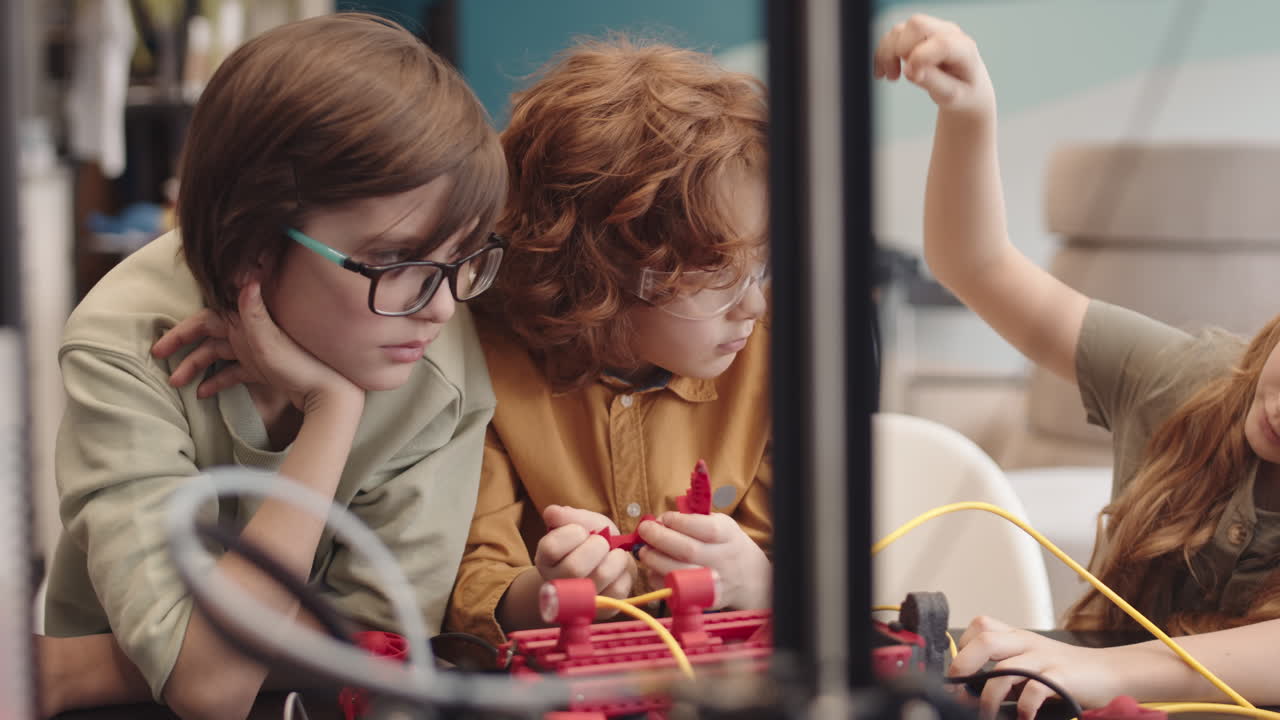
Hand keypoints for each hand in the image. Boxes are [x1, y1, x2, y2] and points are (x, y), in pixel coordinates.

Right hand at [152, 281, 360, 413]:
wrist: (326, 392)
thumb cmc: (297, 364)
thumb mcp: (269, 338)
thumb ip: (253, 310)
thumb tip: (246, 275)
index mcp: (247, 321)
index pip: (205, 320)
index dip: (181, 332)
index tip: (159, 348)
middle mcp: (249, 331)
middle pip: (207, 336)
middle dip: (183, 349)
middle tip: (159, 363)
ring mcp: (255, 350)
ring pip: (217, 355)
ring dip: (196, 367)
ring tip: (176, 383)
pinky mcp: (263, 368)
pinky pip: (234, 372)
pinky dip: (218, 381)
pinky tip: (203, 394)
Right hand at [534, 505, 635, 618]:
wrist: (604, 564)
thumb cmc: (588, 541)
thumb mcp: (580, 522)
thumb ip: (568, 517)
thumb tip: (552, 512)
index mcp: (546, 559)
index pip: (551, 547)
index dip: (571, 534)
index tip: (581, 530)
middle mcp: (557, 584)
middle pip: (575, 567)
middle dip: (597, 546)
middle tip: (602, 541)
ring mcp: (580, 601)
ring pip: (600, 576)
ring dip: (614, 557)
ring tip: (614, 553)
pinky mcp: (603, 609)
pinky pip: (618, 589)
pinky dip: (624, 572)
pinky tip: (619, 568)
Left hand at [636, 512, 769, 609]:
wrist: (750, 578)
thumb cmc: (726, 544)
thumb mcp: (720, 524)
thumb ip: (693, 519)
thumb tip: (660, 521)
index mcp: (728, 536)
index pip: (704, 528)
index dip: (679, 522)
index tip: (665, 518)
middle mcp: (723, 560)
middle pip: (688, 551)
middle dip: (659, 538)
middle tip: (645, 530)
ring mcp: (714, 583)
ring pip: (679, 573)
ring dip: (654, 560)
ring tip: (644, 551)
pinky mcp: (703, 600)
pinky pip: (675, 591)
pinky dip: (658, 579)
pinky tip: (654, 569)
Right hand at [873, 14, 994, 117]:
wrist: (966, 89)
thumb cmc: (963, 93)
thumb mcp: (953, 96)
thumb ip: (934, 82)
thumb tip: (911, 71)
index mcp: (964, 48)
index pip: (942, 42)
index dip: (921, 58)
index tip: (910, 76)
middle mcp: (947, 33)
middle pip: (917, 25)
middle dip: (900, 49)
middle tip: (897, 75)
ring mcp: (931, 32)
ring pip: (900, 30)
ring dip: (888, 54)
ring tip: (891, 77)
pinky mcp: (917, 36)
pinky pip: (892, 37)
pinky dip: (882, 54)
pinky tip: (883, 72)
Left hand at [950, 616, 1130, 719]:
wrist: (1110, 672)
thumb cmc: (1065, 672)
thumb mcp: (1031, 664)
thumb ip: (1005, 672)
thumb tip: (972, 691)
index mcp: (1017, 637)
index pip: (981, 626)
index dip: (964, 646)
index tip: (958, 671)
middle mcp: (1027, 643)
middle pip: (985, 640)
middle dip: (964, 664)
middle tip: (957, 690)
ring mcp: (1044, 659)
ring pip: (1004, 670)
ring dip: (988, 697)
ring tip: (986, 714)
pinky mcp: (1061, 678)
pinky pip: (1034, 690)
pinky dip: (1024, 707)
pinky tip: (1024, 718)